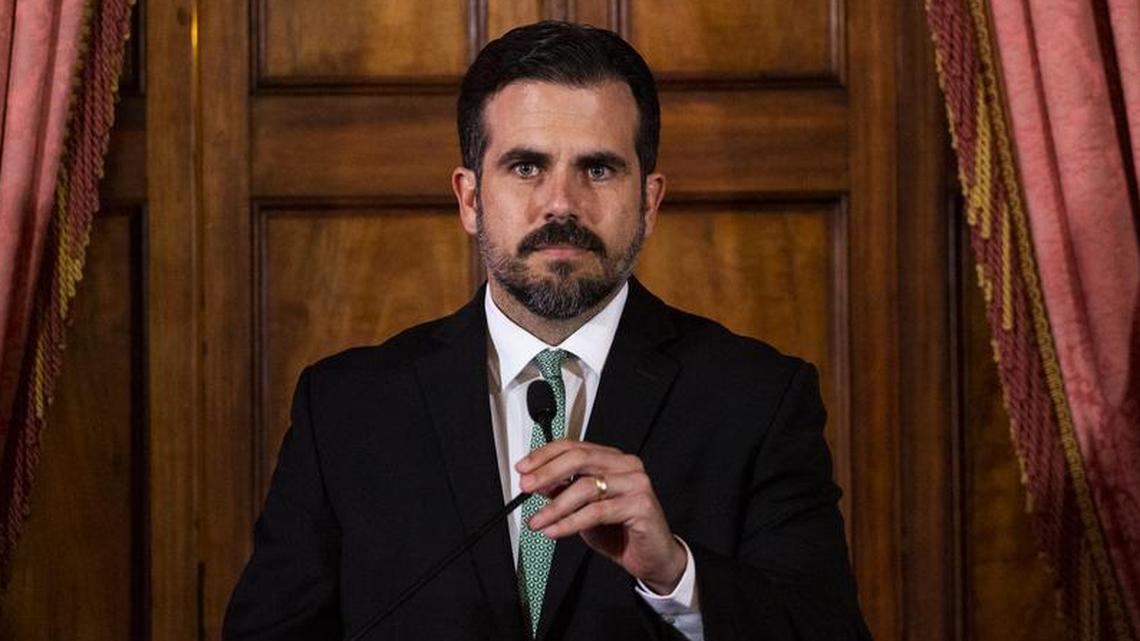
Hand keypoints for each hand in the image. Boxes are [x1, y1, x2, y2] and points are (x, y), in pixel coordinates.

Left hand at [516, 440, 686, 593]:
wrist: (653, 558)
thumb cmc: (621, 530)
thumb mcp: (583, 509)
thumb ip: (565, 492)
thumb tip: (539, 482)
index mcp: (612, 459)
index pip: (574, 446)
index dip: (545, 455)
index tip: (523, 468)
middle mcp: (626, 465)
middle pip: (579, 459)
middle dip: (546, 472)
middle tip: (525, 487)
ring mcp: (636, 483)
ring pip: (586, 486)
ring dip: (555, 506)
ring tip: (537, 520)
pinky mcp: (641, 505)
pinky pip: (597, 511)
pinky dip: (570, 522)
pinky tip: (555, 531)